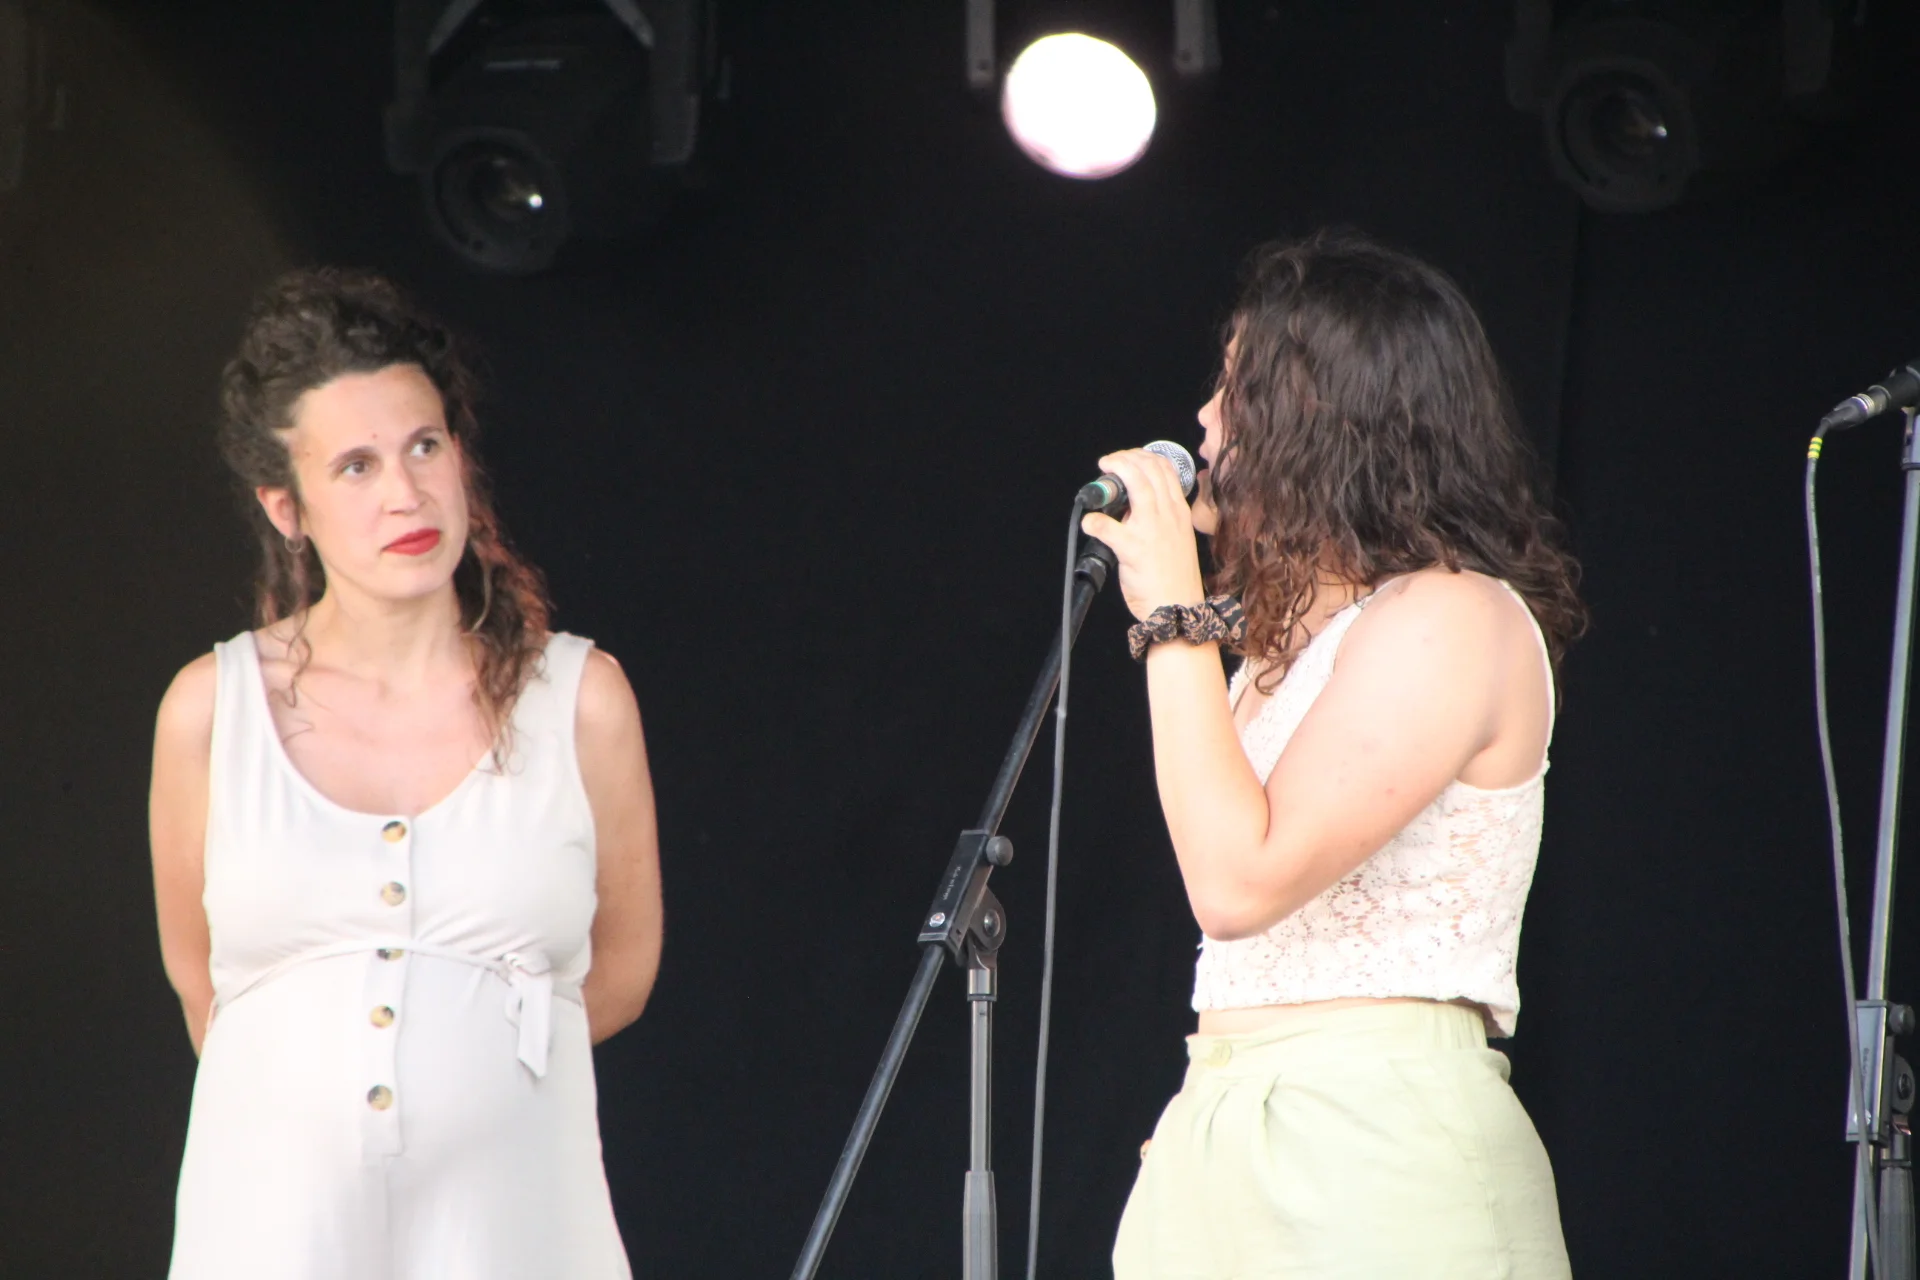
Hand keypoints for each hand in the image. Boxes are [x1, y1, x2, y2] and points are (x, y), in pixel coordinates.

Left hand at [1080, 448, 1207, 621]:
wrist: (1177, 607)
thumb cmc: (1175, 576)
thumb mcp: (1177, 537)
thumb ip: (1159, 518)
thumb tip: (1130, 506)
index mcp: (1178, 511)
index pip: (1164, 469)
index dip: (1142, 455)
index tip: (1127, 458)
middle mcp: (1167, 514)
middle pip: (1148, 469)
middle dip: (1124, 458)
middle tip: (1109, 463)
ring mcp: (1150, 529)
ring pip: (1134, 484)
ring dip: (1114, 473)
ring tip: (1101, 475)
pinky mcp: (1132, 548)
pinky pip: (1106, 526)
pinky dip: (1093, 521)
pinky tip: (1090, 523)